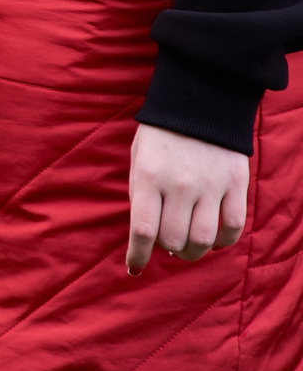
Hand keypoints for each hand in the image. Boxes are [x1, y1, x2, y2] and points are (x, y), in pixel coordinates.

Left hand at [126, 123, 248, 272]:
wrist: (199, 102)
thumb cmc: (161, 133)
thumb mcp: (138, 158)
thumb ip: (139, 192)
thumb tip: (144, 231)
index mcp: (148, 177)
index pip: (142, 229)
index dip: (137, 255)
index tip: (134, 268)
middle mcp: (178, 185)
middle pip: (173, 239)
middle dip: (167, 250)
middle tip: (167, 246)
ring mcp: (209, 186)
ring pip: (202, 239)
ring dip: (193, 251)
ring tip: (187, 247)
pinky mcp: (235, 185)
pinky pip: (233, 226)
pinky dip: (223, 241)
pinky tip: (213, 240)